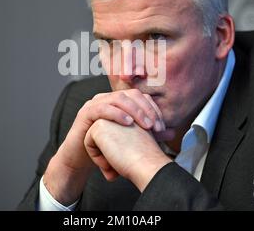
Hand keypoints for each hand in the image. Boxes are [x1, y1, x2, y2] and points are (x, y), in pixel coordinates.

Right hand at [43, 89, 167, 204]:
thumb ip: (149, 134)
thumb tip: (172, 132)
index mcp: (118, 102)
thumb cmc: (105, 147)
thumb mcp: (130, 139)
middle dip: (146, 109)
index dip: (153, 108)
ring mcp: (95, 103)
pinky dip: (117, 113)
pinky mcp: (85, 113)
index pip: (140, 96)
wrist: (81, 158)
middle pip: (131, 94)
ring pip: (118, 98)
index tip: (162, 126)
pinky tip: (127, 123)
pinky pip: (102, 108)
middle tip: (156, 126)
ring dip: (135, 111)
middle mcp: (107, 98)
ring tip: (145, 125)